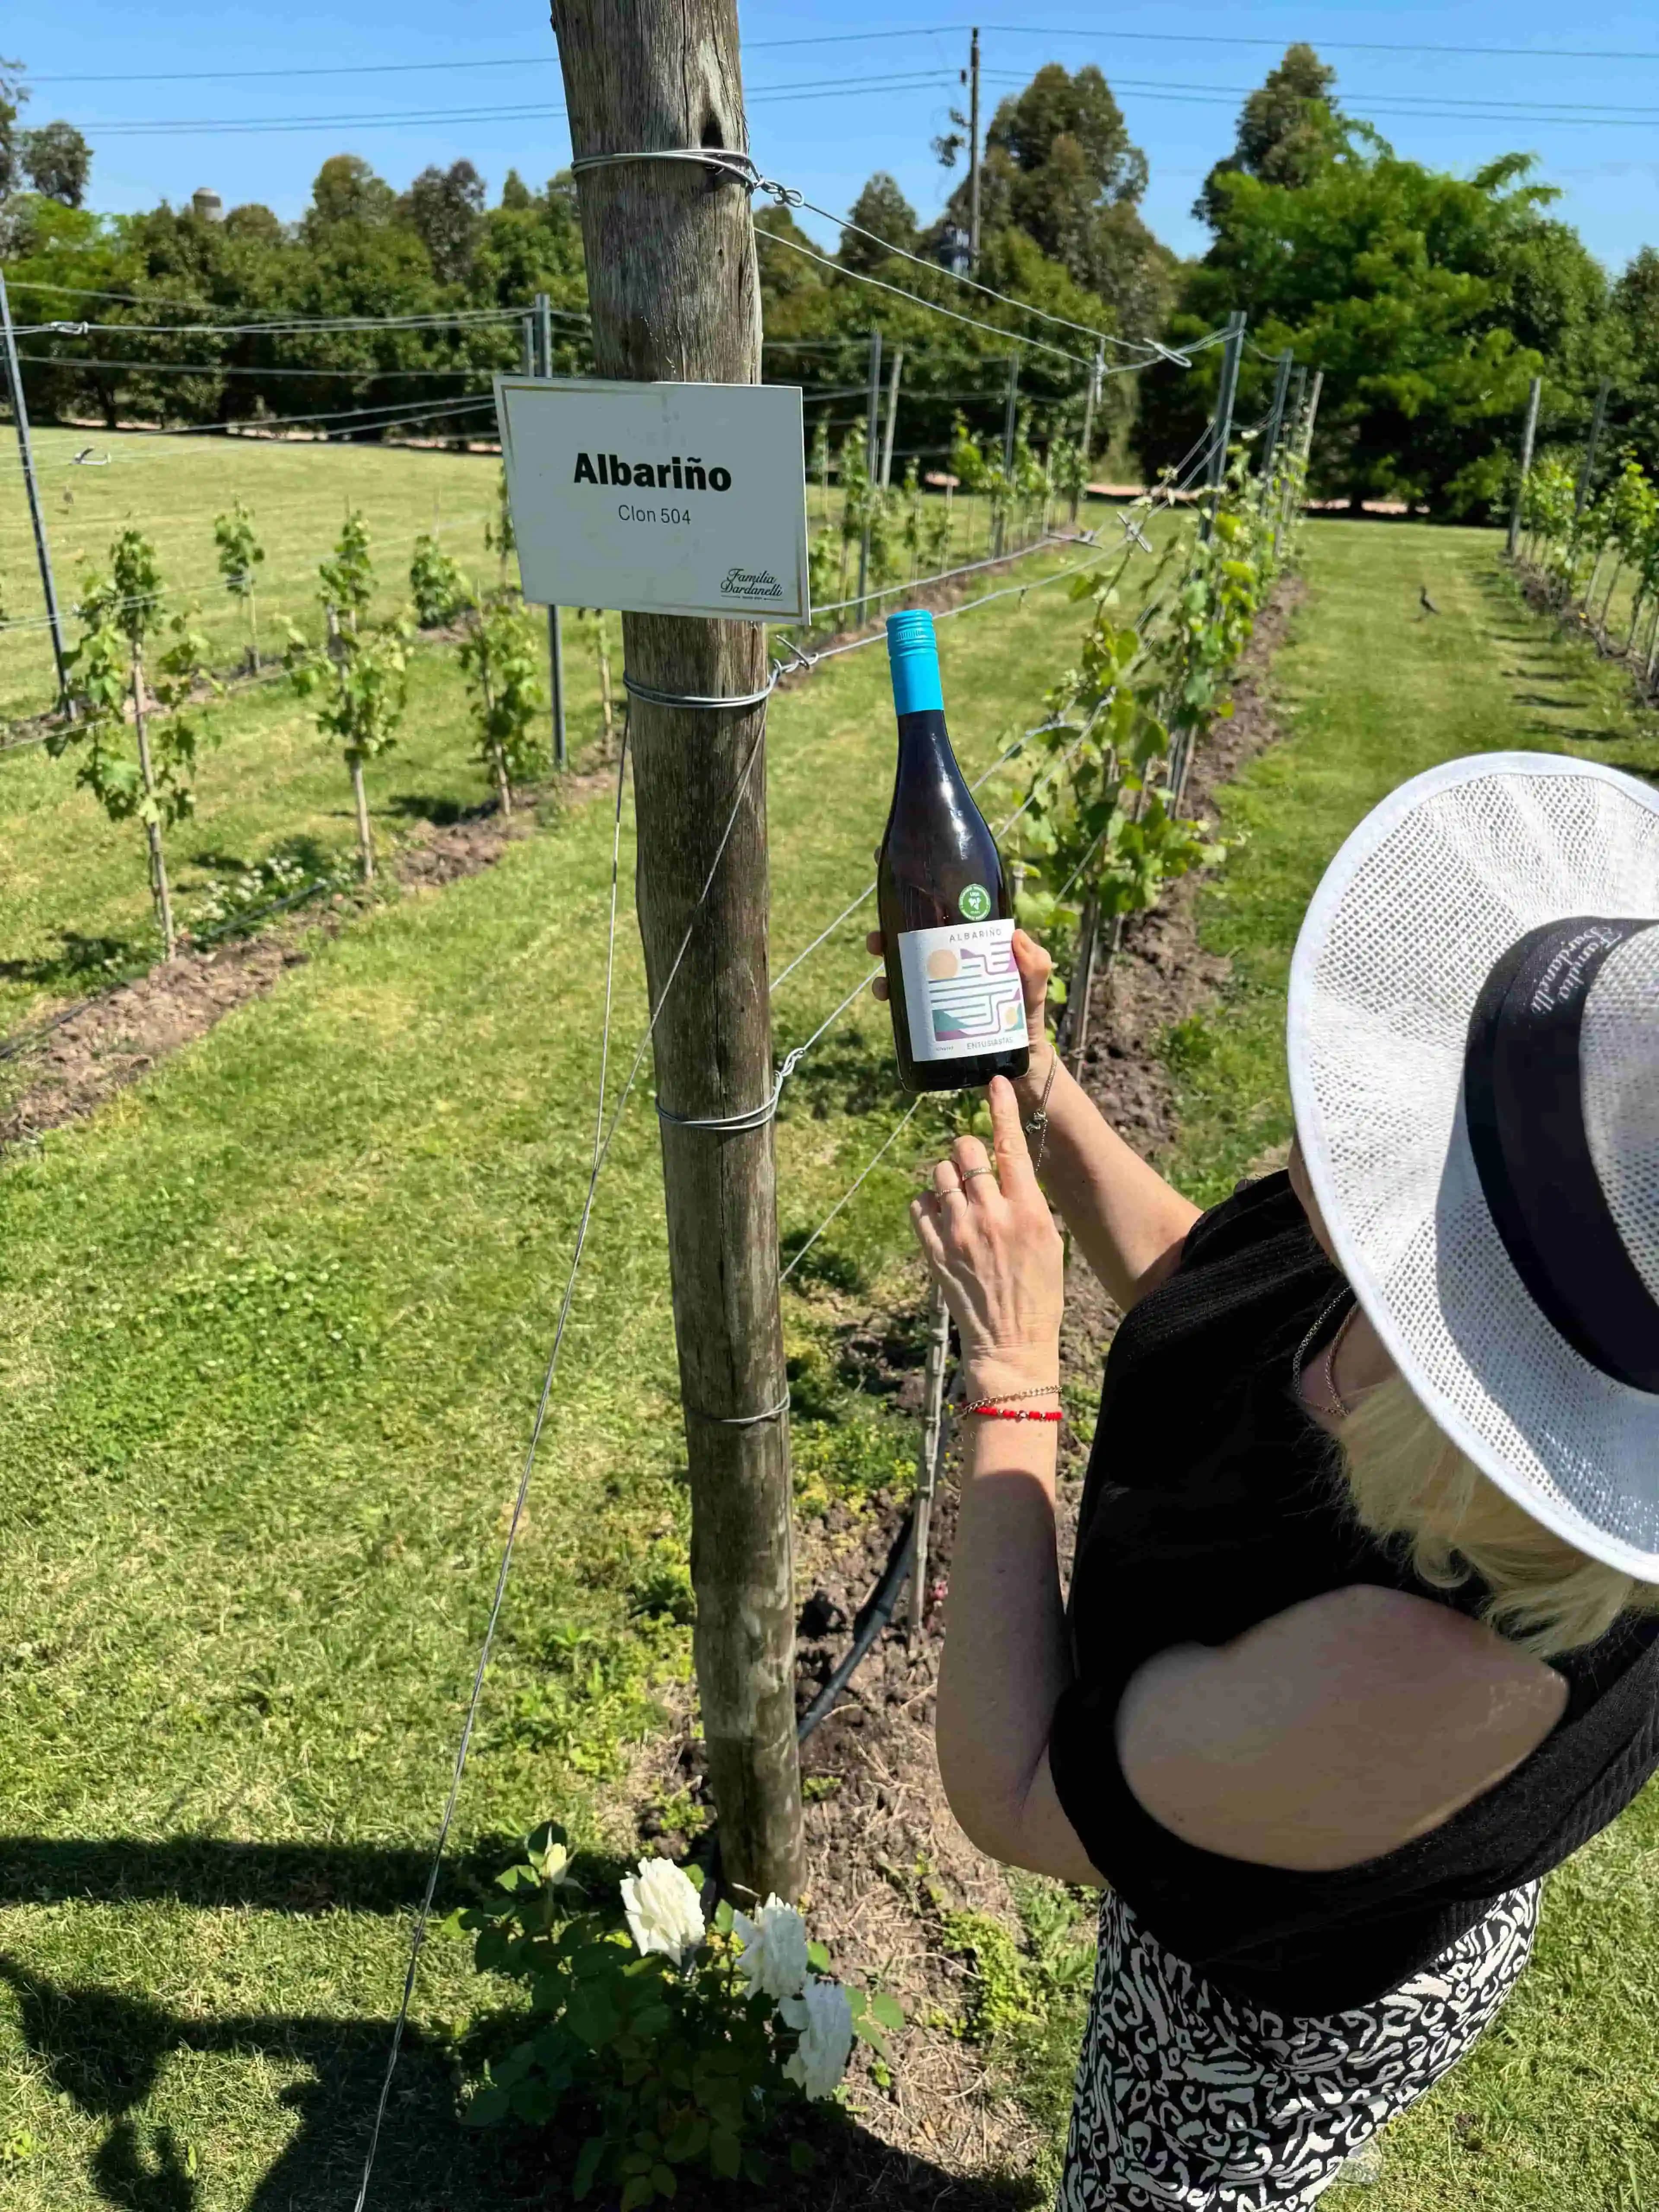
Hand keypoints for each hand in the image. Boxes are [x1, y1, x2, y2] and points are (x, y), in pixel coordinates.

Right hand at [868, 926, 1055, 1083]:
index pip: (940, 928)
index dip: (918, 916)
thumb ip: (1035, 964)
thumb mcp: (1035, 988)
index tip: (900, 910)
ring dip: (884, 975)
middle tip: (876, 943)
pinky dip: (892, 1003)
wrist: (1021, 1064)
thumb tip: (1015, 936)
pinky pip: (906, 1009)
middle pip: (913, 950)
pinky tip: (887, 1002)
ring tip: (881, 983)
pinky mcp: (931, 1022)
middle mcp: (948, 972)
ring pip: (903, 977)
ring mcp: (937, 997)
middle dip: (888, 942)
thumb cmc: (1027, 1017)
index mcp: (970, 955)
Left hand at [909, 1076, 1063, 1393]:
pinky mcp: (934, 1250)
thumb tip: (1006, 1166)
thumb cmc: (1039, 1292)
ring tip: (961, 1202)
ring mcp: (959, 1232)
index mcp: (1028, 1211)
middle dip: (967, 1152)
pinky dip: (928, 1205)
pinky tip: (944, 1220)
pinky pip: (919, 1205)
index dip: (1000, 1109)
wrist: (1012, 1342)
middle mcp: (991, 1215)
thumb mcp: (1050, 1240)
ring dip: (947, 1178)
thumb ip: (1027, 1200)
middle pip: (964, 1151)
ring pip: (939, 1174)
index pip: (1010, 1145)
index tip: (994, 1083)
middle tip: (975, 1171)